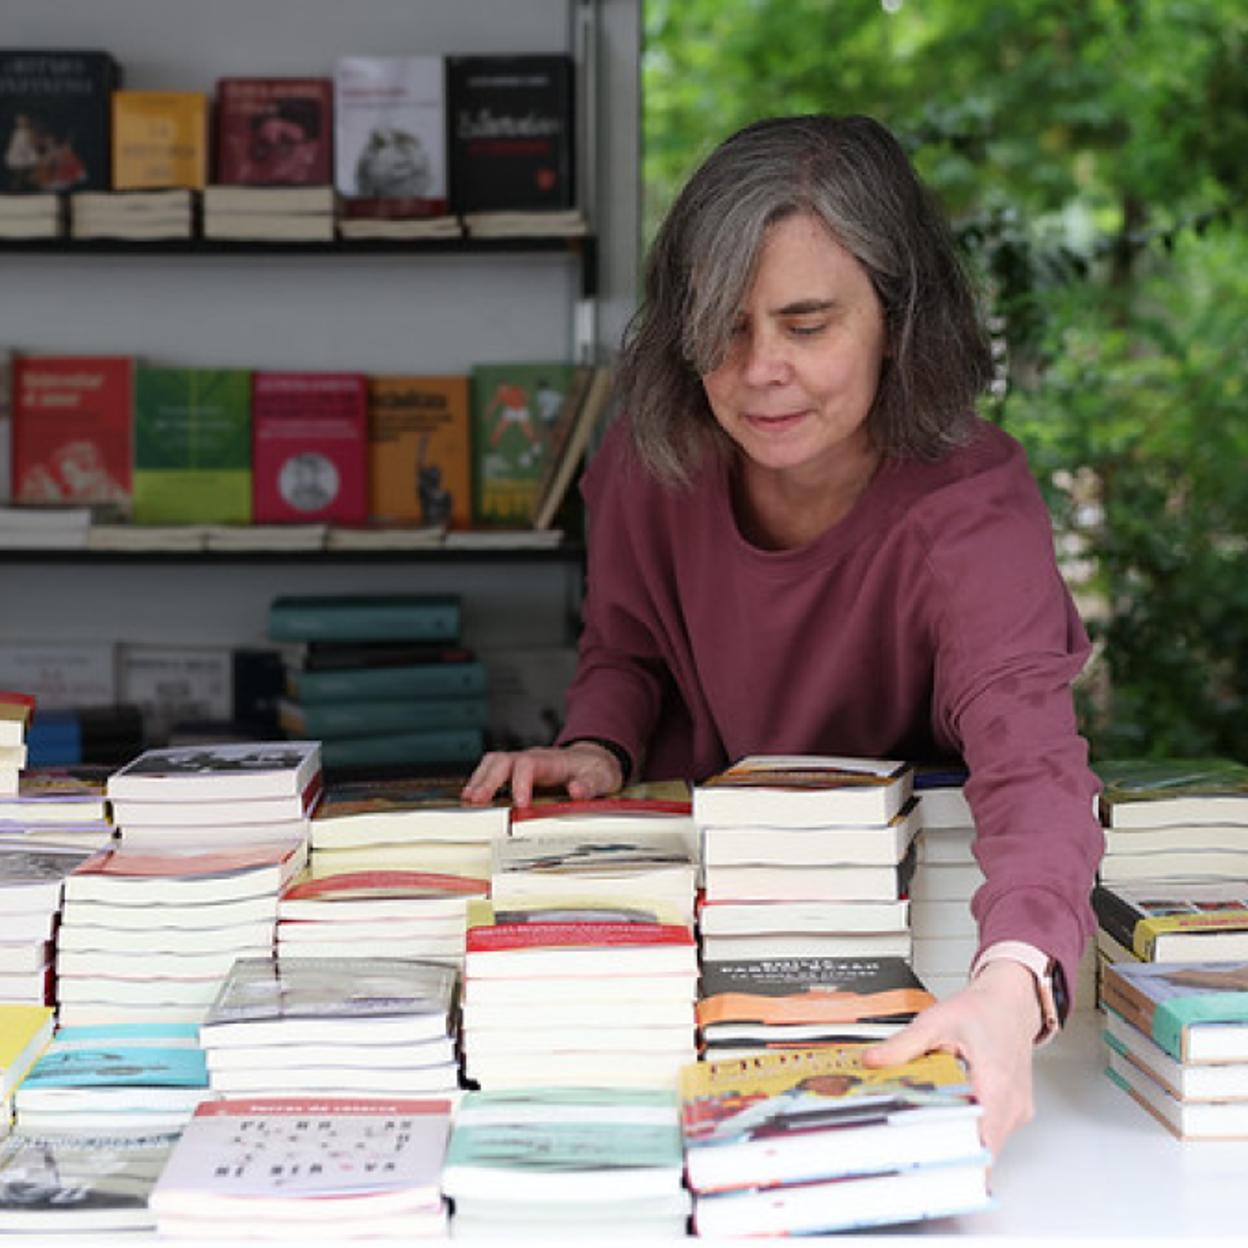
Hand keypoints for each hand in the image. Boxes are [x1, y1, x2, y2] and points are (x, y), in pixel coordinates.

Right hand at [460, 742, 623, 806]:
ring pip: (493, 763)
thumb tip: (576, 790)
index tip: (520, 804)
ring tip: (469, 800)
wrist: (594, 761)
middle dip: (488, 780)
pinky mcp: (516, 772)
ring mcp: (522, 763)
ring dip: (479, 780)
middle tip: (477, 800)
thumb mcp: (601, 778)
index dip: (520, 784)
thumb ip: (590, 785)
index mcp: (551, 760)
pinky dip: (481, 782)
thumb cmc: (594, 770)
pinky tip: (474, 797)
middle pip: (502, 760)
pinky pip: (493, 771)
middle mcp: (532, 758)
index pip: (528, 764)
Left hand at [863, 959, 1040, 1158]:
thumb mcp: (936, 1022)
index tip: (927, 1162)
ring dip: (959, 1134)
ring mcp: (1015, 1110)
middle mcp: (1011, 1104)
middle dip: (947, 1146)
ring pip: (986, 1140)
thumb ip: (903, 1045)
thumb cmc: (982, 1010)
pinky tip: (952, 1107)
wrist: (1011, 1001)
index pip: (980, 1144)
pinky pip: (991, 1129)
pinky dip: (970, 1124)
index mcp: (994, 1085)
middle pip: (979, 1147)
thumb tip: (874, 1060)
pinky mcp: (1014, 1110)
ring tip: (931, 1117)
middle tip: (916, 1138)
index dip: (954, 1159)